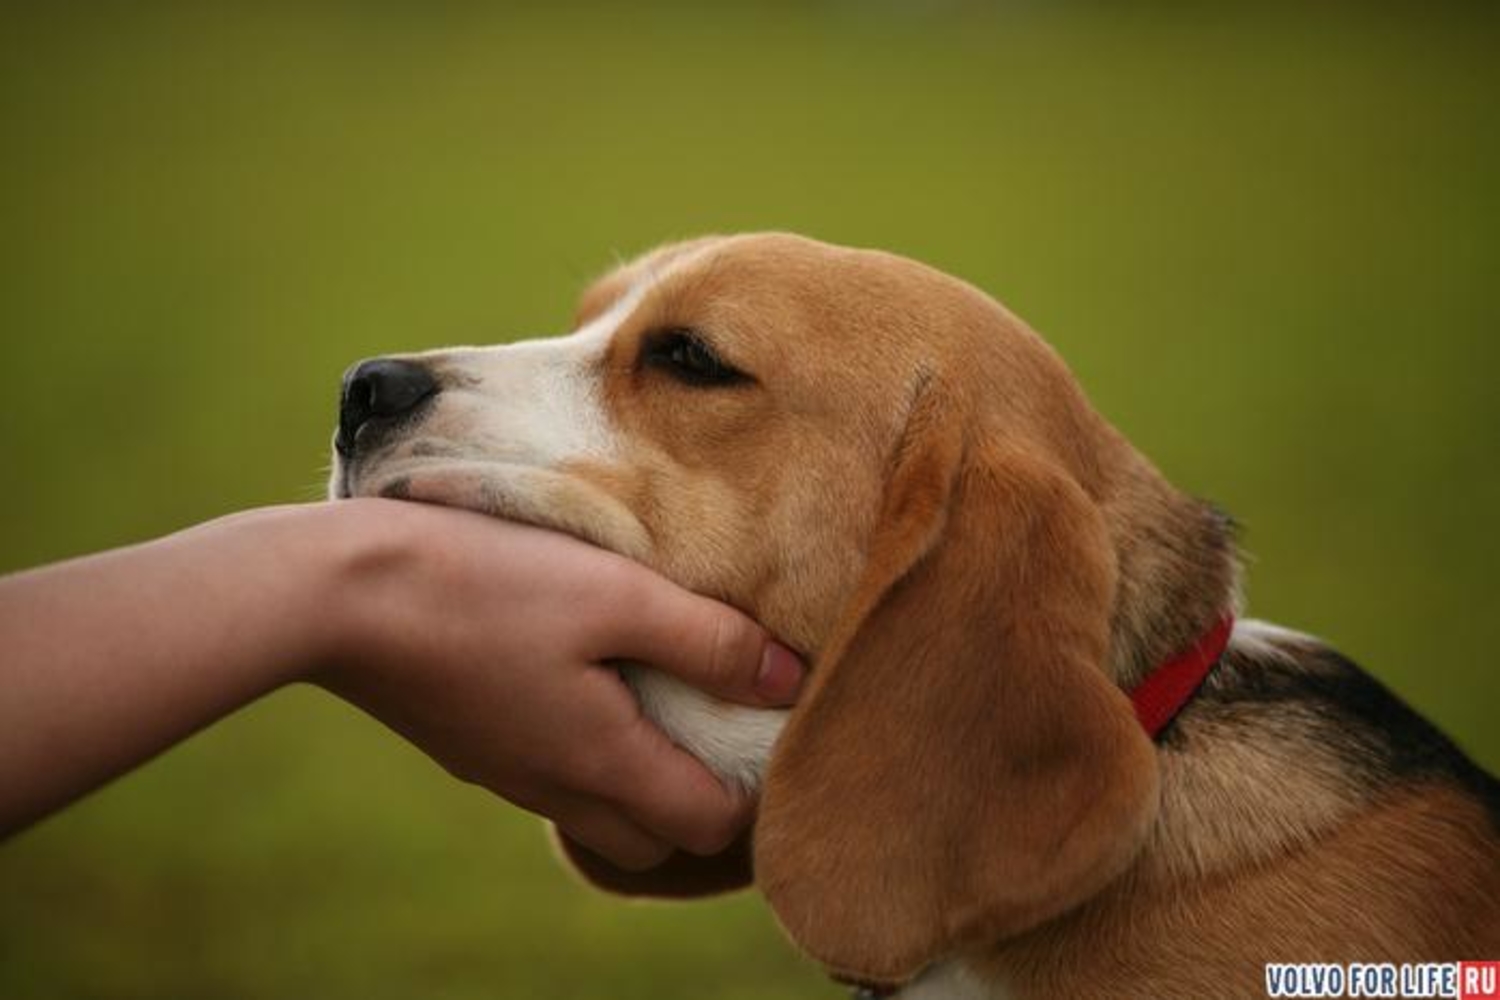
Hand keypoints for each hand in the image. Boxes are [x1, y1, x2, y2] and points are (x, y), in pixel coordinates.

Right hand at [312, 499, 804, 870]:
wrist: (341, 593)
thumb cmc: (488, 585)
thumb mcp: (617, 596)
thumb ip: (710, 642)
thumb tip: (790, 680)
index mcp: (603, 765)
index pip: (709, 826)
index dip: (752, 787)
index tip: (762, 721)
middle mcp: (555, 788)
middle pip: (654, 839)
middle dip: (697, 798)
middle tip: (714, 717)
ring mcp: (505, 773)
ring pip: (598, 812)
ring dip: (638, 776)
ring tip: (652, 692)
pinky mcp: (468, 745)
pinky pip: (548, 776)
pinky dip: (583, 752)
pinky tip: (579, 677)